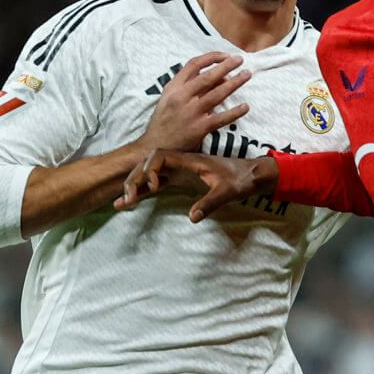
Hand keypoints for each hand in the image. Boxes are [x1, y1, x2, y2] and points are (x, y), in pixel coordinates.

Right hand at [113, 150, 277, 219]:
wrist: (253, 175)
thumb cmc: (242, 179)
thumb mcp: (228, 193)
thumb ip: (210, 203)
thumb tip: (192, 217)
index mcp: (191, 160)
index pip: (161, 156)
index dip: (151, 169)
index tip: (153, 186)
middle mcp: (182, 162)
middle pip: (150, 164)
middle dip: (135, 179)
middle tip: (126, 199)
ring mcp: (181, 170)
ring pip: (151, 173)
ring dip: (136, 185)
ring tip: (120, 202)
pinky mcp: (183, 179)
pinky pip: (159, 182)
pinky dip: (145, 191)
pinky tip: (133, 201)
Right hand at [137, 52, 251, 152]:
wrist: (154, 146)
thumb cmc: (165, 121)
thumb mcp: (170, 98)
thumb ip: (188, 86)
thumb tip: (217, 77)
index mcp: (173, 87)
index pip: (193, 64)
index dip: (211, 57)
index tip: (226, 55)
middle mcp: (181, 97)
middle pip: (207, 77)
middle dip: (226, 66)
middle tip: (240, 60)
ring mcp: (190, 113)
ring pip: (216, 94)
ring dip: (234, 83)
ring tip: (246, 75)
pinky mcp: (198, 129)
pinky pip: (220, 118)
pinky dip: (234, 112)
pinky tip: (245, 107)